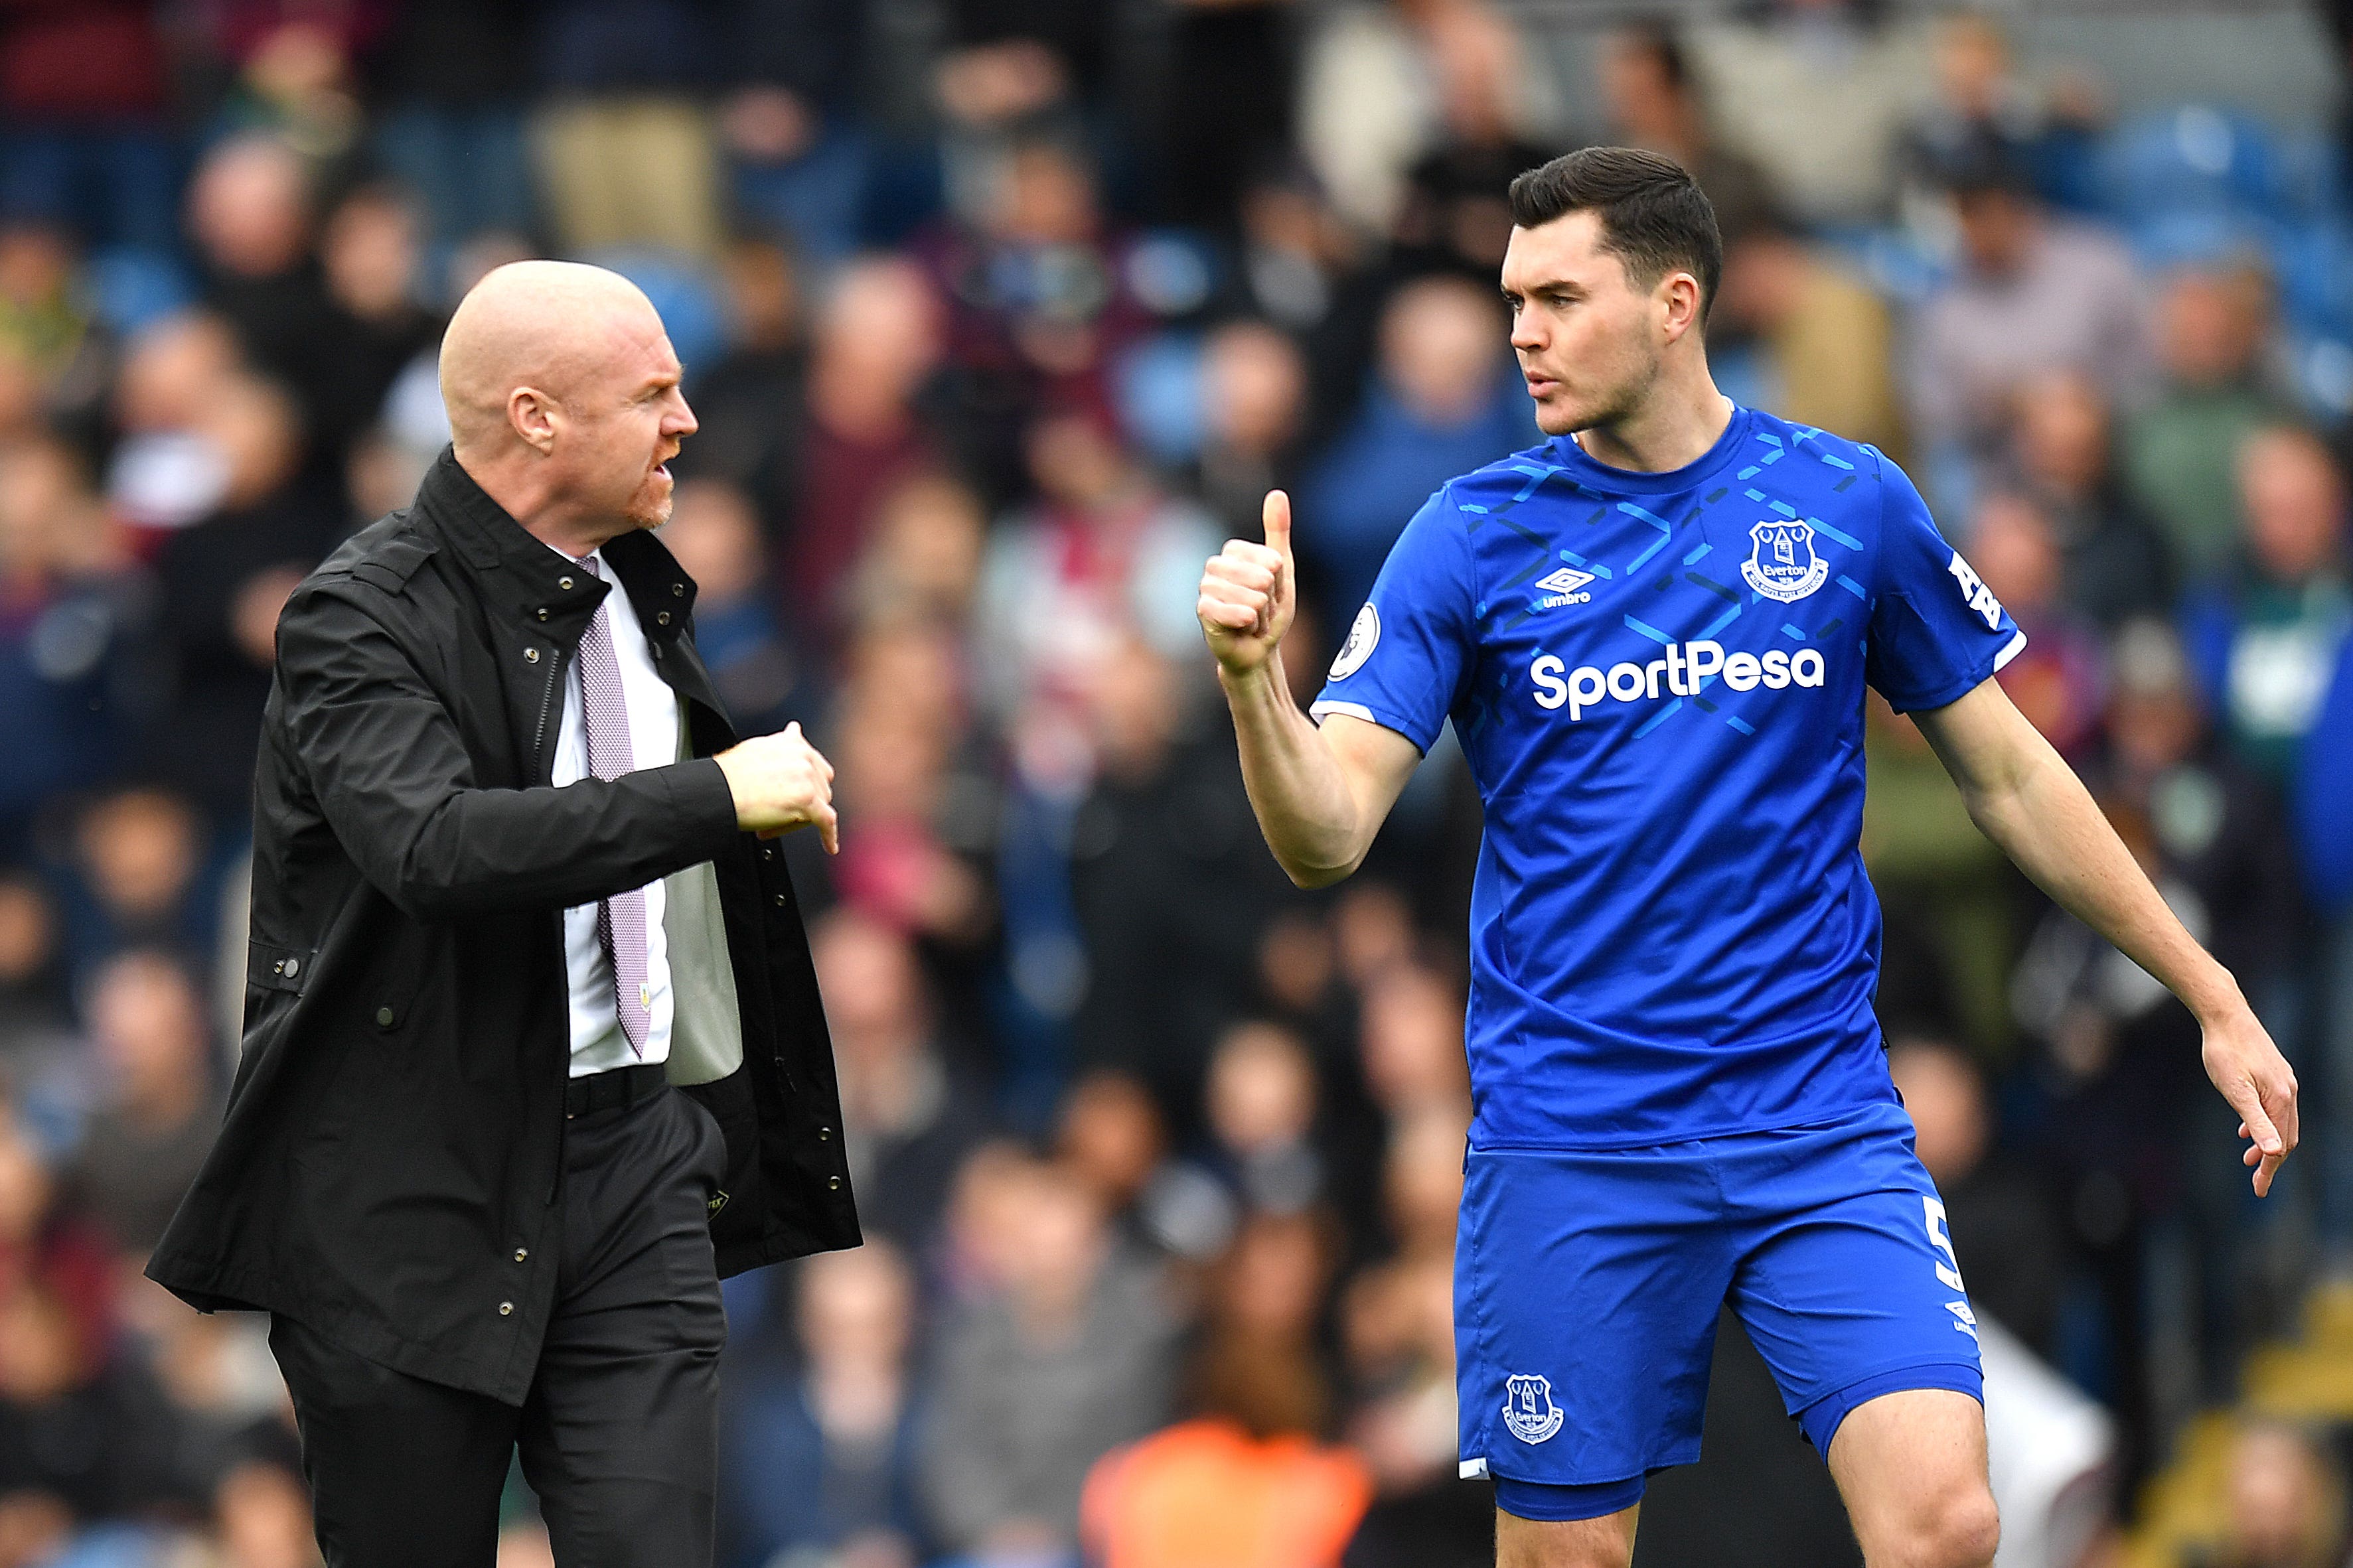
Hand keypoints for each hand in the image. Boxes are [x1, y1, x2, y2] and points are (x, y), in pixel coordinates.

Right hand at [712, 722, 837, 852]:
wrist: (718, 790)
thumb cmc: (730, 775)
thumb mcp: (758, 747)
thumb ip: (783, 743)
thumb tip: (794, 731)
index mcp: (794, 745)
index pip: (816, 768)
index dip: (806, 786)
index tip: (796, 796)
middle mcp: (804, 758)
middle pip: (821, 789)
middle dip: (805, 803)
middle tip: (778, 812)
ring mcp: (807, 778)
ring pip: (821, 806)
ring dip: (802, 819)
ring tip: (772, 823)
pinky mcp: (807, 800)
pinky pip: (826, 822)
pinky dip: (828, 836)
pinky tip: (829, 845)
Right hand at [1198, 490, 1295, 675]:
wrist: (1257, 650)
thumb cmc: (1268, 611)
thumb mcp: (1282, 570)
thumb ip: (1277, 531)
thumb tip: (1277, 493)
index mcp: (1233, 552)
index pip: (1271, 559)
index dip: (1278, 580)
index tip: (1271, 591)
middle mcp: (1215, 566)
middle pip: (1262, 577)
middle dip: (1271, 600)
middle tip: (1262, 610)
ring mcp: (1206, 588)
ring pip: (1252, 597)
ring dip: (1261, 616)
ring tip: (1253, 621)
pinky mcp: (1203, 611)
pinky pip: (1234, 612)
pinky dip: (1248, 623)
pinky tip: (1244, 628)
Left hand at [2201, 1003, 2298, 1195]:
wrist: (2224, 1015)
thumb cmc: (2225, 1052)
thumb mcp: (2235, 1091)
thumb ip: (2255, 1122)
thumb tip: (2274, 1152)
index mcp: (2282, 1099)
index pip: (2280, 1145)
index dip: (2269, 1169)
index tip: (2258, 1190)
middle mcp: (2289, 1091)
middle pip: (2286, 1137)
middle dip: (2271, 1161)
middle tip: (2255, 1181)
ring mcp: (2282, 1081)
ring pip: (2280, 1122)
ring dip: (2267, 1143)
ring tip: (2248, 1158)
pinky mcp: (2273, 1074)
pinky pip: (2274, 1107)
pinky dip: (2263, 1124)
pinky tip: (2244, 1129)